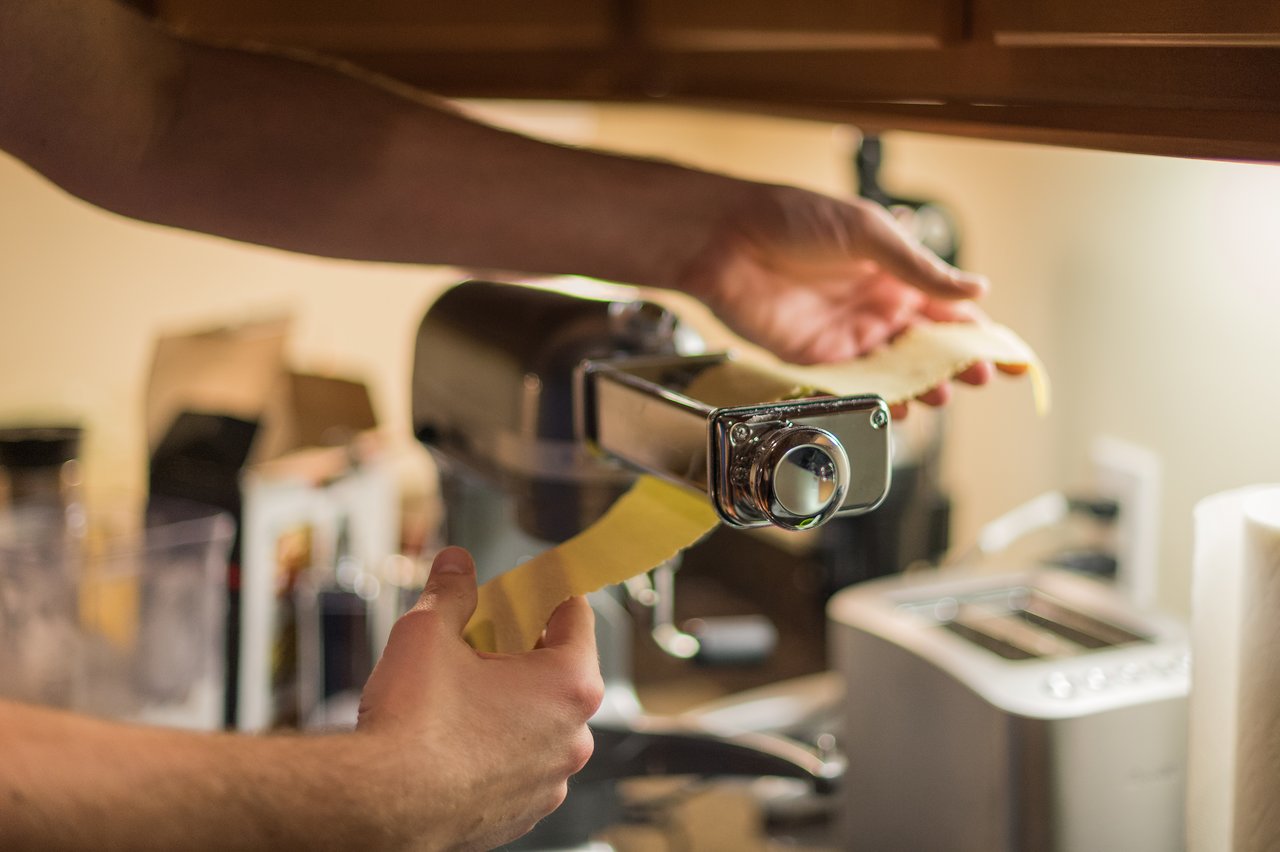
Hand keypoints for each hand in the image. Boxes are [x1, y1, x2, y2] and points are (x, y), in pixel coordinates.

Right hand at [356, 547, 602, 850]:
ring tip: (461, 695)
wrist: (380, 806)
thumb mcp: (428, 633)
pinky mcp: (524, 814)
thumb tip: (456, 565)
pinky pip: (521, 766)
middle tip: (480, 642)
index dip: (547, 594)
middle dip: (522, 652)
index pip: (577, 616)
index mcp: (568, 684)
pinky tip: (457, 739)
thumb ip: (451, 592)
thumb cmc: (413, 726)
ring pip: (541, 724)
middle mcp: (573, 736)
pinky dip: (498, 749)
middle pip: (561, 672)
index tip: (528, 588)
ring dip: (511, 705)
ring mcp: (551, 781)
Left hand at [678, 184, 996, 412]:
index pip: (949, 308)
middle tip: (973, 379)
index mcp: (894, 272)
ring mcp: (847, 334)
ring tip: (938, 395)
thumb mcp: (867, 233)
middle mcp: (875, 306)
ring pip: (895, 372)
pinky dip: (876, 400)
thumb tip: (977, 288)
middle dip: (954, 365)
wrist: (726, 240)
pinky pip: (854, 386)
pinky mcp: (815, 359)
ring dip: (920, 386)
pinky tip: (894, 409)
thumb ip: (918, 268)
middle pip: (927, 347)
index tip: (1005, 357)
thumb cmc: (791, 219)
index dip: (979, 333)